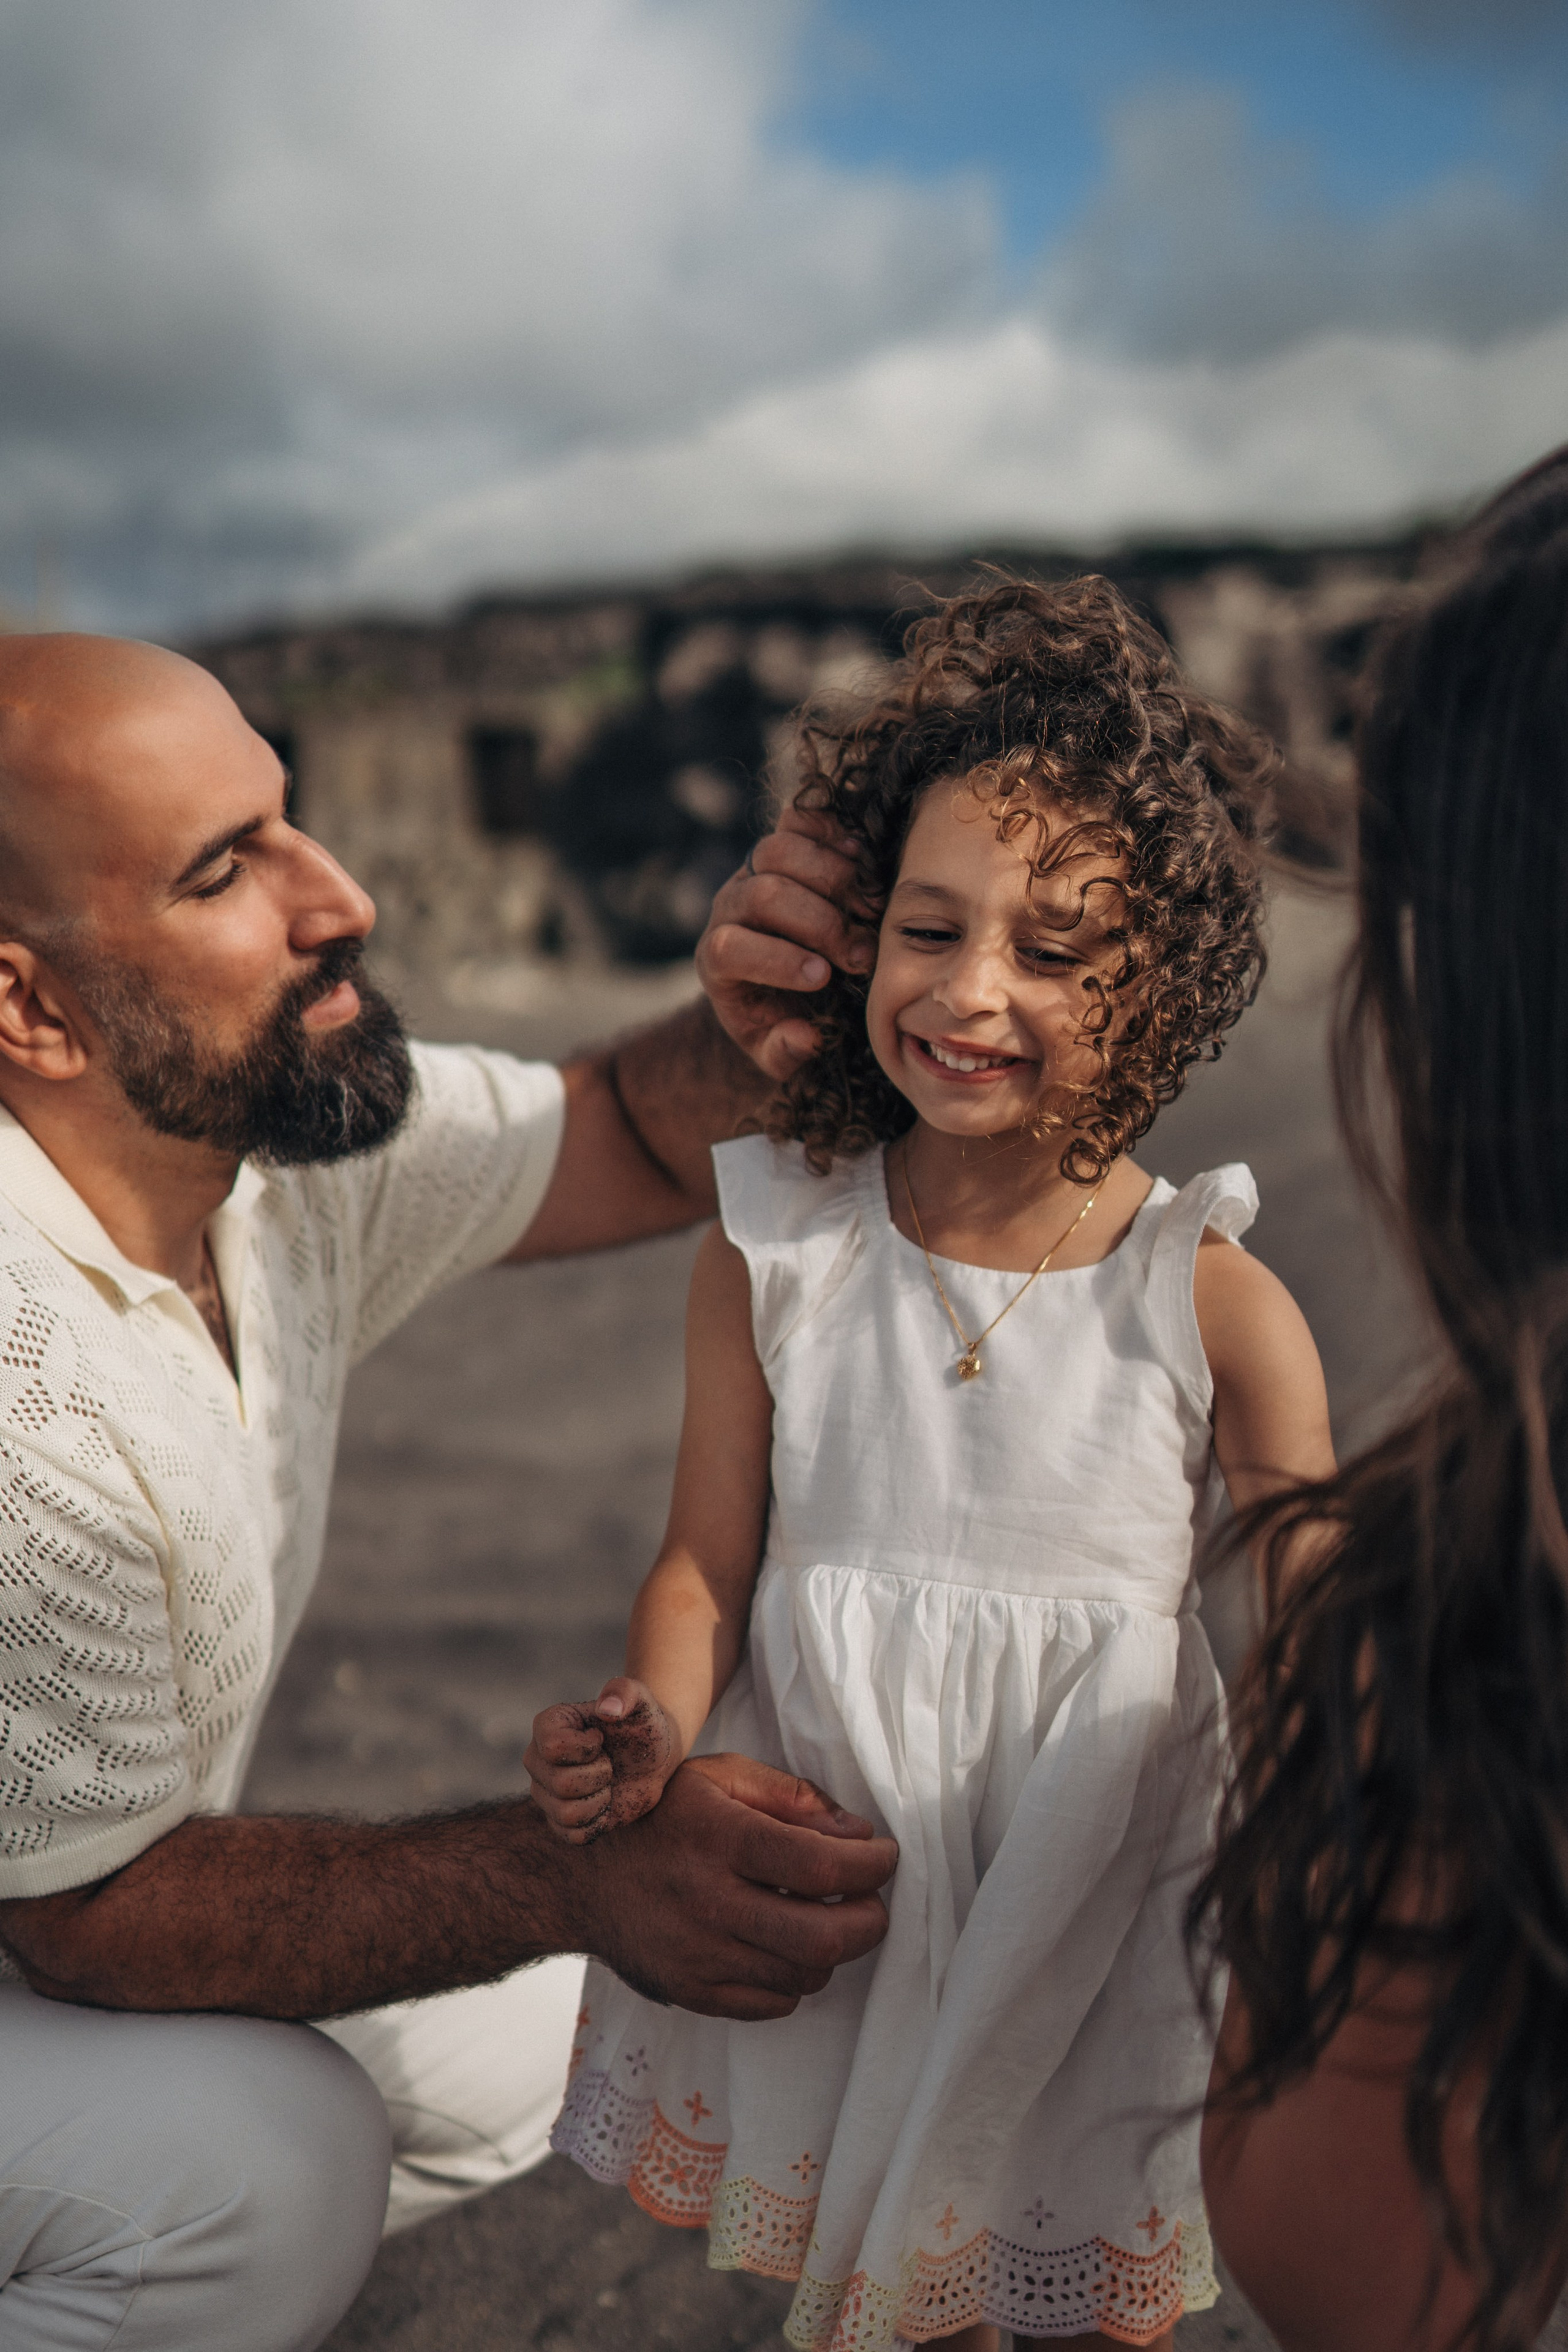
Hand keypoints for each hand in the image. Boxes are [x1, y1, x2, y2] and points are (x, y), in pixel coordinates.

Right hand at [525, 1676, 680, 1843]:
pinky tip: (607, 1804)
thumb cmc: (642, 1723)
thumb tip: (608, 1709)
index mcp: (547, 1726)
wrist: (653, 1756)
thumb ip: (625, 1692)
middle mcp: (537, 1760)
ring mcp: (545, 1792)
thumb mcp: (640, 1699)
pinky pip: (573, 1836)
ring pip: (566, 1813)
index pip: (552, 1747)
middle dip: (600, 1775)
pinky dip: (598, 1823)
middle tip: (611, 1763)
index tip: (603, 1738)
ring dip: (600, 1800)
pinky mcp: (559, 1821)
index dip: (587, 1748)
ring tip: (609, 1783)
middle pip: (561, 1783)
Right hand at [563, 1752, 897, 2019]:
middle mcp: (709, 1901)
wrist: (579, 1877)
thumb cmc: (662, 1817)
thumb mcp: (719, 1778)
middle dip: (870, 1921)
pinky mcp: (691, 1992)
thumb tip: (857, 1833)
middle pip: (822, 1937)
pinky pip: (772, 2004)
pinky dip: (796, 1980)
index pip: (821, 1866)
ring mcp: (698, 1956)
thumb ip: (792, 1797)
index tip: (886, 1855)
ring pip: (803, 1975)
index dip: (872, 1864)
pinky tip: (788, 1947)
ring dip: (834, 1950)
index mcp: (720, 1837)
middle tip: (874, 1902)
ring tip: (829, 1919)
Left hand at [697, 803, 875, 1080]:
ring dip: (830, 877)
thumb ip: (785, 1052)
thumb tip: (805, 1036)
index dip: (775, 961)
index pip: (728, 949)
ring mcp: (753, 870)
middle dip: (817, 923)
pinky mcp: (782, 847)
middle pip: (761, 895)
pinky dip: (829, 830)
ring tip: (869, 910)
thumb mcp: (776, 1053)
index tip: (822, 979)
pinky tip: (861, 857)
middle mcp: (729, 909)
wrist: (778, 980)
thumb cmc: (779, 1021)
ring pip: (776, 850)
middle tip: (860, 954)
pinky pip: (797, 819)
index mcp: (717, 961)